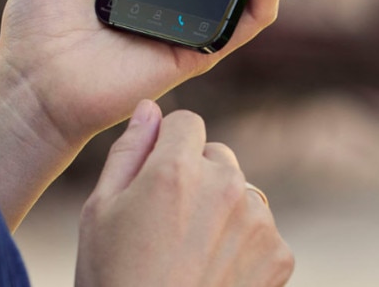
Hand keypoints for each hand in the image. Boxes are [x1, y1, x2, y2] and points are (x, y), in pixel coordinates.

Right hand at [76, 101, 294, 286]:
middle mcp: (224, 186)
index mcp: (176, 170)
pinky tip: (212, 274)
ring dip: (221, 211)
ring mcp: (257, 222)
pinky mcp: (279, 255)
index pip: (186, 122)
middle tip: (167, 226)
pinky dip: (242, 246)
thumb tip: (149, 108)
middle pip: (216, 156)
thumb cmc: (113, 281)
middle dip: (195, 178)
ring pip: (239, 193)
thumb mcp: (99, 213)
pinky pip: (260, 230)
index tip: (154, 180)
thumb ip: (128, 151)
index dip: (167, 147)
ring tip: (188, 256)